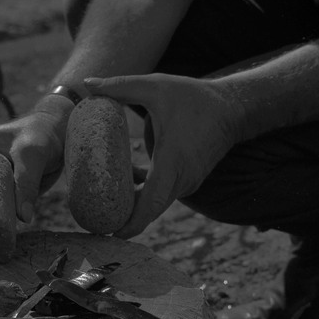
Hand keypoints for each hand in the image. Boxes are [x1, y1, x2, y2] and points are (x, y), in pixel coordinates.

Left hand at [84, 74, 243, 237]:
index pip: (150, 203)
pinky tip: (130, 181)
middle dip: (125, 220)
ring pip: (156, 203)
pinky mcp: (188, 182)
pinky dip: (145, 194)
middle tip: (97, 223)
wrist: (232, 108)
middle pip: (150, 210)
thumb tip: (86, 84)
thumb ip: (120, 87)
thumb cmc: (193, 98)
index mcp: (172, 162)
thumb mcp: (155, 87)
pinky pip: (162, 194)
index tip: (112, 233)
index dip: (132, 222)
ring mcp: (187, 183)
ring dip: (133, 205)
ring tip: (106, 205)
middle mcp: (182, 179)